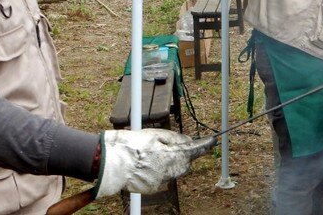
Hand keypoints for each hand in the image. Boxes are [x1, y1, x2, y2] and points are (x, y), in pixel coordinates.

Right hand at [94, 129, 215, 197]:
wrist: (110, 162)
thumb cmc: (132, 145)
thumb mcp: (155, 135)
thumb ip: (174, 139)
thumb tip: (188, 140)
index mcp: (170, 156)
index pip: (193, 151)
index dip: (204, 146)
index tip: (212, 141)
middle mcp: (168, 171)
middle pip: (185, 163)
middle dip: (185, 155)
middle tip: (177, 146)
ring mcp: (159, 181)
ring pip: (174, 172)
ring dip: (172, 163)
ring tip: (158, 154)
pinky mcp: (151, 188)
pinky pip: (162, 178)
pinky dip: (160, 171)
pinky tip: (149, 164)